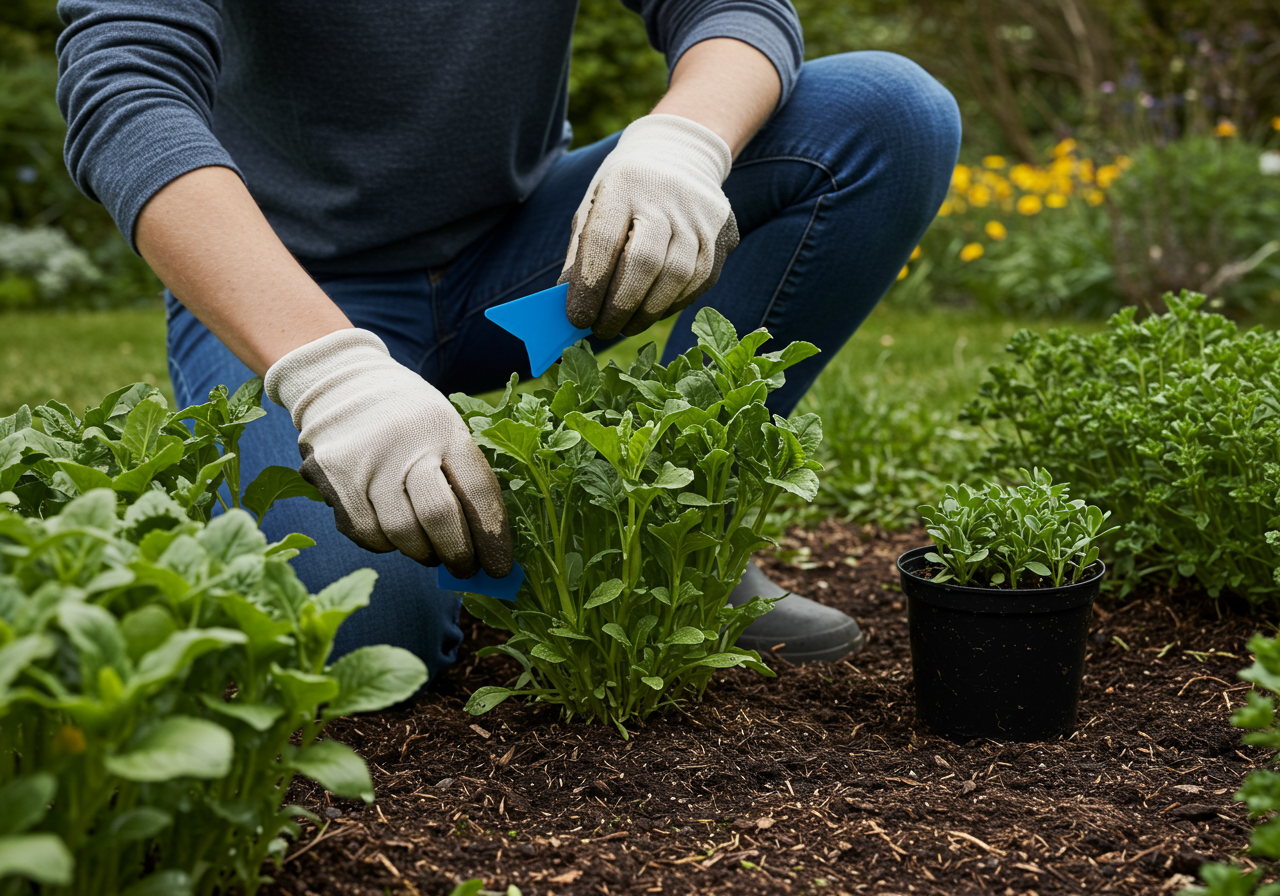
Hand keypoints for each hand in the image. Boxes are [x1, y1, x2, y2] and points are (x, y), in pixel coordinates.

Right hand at [265, 329, 512, 578]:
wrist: (341, 380)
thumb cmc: (408, 417)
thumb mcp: (444, 427)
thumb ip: (462, 478)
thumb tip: (483, 545)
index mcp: (445, 429)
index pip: (478, 491)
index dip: (493, 537)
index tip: (500, 567)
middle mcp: (406, 443)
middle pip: (438, 517)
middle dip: (458, 554)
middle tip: (465, 568)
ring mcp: (366, 460)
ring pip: (400, 532)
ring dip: (421, 553)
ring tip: (428, 551)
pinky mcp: (332, 476)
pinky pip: (365, 532)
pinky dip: (385, 544)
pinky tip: (392, 535)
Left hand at [560, 113, 738, 338]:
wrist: (680, 154)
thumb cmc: (625, 191)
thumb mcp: (594, 207)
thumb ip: (581, 254)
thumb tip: (567, 307)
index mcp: (625, 184)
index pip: (604, 242)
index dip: (589, 287)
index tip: (576, 319)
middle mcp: (668, 196)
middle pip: (644, 263)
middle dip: (619, 307)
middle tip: (601, 330)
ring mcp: (701, 216)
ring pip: (676, 279)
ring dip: (646, 313)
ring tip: (624, 326)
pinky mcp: (723, 235)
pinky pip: (698, 282)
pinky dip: (671, 304)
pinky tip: (652, 311)